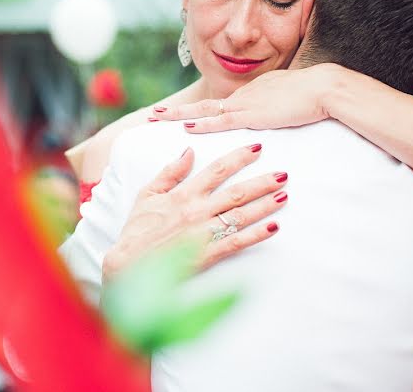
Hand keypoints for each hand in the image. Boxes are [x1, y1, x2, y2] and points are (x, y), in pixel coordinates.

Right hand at [102, 144, 287, 281]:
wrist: (128, 264)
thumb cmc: (137, 229)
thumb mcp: (147, 194)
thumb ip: (170, 172)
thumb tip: (188, 151)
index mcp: (183, 195)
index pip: (216, 170)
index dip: (238, 157)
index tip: (257, 148)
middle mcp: (196, 211)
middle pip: (236, 192)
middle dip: (261, 181)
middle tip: (283, 173)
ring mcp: (203, 234)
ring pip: (240, 216)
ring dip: (265, 205)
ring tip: (284, 195)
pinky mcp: (206, 255)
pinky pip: (236, 243)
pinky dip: (256, 235)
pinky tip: (274, 227)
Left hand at [152, 64, 339, 132]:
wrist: (325, 88)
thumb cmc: (315, 95)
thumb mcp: (290, 99)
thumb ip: (278, 105)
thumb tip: (275, 112)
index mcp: (253, 92)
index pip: (220, 104)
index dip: (198, 111)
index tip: (180, 116)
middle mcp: (244, 95)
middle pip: (205, 105)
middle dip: (178, 111)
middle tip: (154, 114)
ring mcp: (247, 104)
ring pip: (206, 111)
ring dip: (180, 116)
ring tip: (157, 118)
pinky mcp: (254, 115)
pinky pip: (222, 121)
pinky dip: (203, 125)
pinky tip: (187, 128)